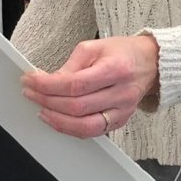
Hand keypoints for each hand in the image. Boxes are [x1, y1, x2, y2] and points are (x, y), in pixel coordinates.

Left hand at [22, 35, 159, 139]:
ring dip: (57, 120)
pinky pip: (92, 132)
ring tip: (41, 109)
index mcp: (115, 69)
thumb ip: (70, 65)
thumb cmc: (123, 52)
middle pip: (77, 107)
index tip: (30, 81)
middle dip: (47, 101)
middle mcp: (121, 93)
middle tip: (30, 93)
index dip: (47, 86)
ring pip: (84, 126)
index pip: (75, 84)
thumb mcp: (93, 48)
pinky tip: (58, 120)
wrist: (150, 63)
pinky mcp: (120, 121)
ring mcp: (122, 111)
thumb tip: (48, 82)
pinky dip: (71, 129)